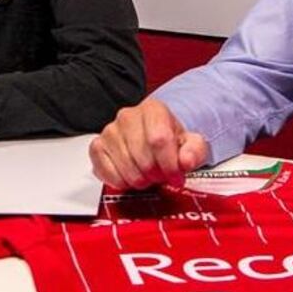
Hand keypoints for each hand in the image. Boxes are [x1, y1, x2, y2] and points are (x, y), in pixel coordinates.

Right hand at [89, 98, 208, 190]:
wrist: (152, 139)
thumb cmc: (170, 141)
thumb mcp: (191, 144)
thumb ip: (195, 151)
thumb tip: (186, 160)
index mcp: (153, 109)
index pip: (159, 139)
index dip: (169, 164)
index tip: (176, 177)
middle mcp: (128, 116)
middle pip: (142, 157)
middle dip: (156, 175)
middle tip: (161, 176)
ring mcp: (110, 131)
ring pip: (126, 167)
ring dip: (140, 180)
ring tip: (147, 175)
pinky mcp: (97, 146)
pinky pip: (107, 172)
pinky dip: (121, 182)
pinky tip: (131, 177)